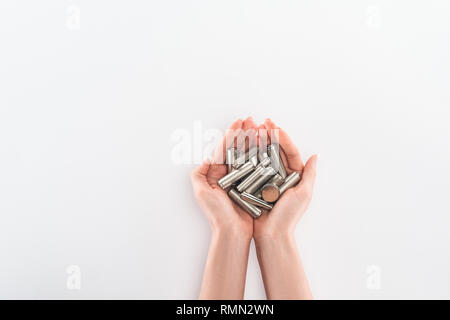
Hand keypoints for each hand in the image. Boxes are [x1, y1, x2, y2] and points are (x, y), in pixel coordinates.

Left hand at [190, 117, 258, 238]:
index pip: (224, 148)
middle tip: (252, 119)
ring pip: (247, 155)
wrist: (232, 233)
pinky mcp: (251, 187)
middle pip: (236, 148)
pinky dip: (261, 156)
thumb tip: (207, 157)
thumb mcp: (201, 192)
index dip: (231, 133)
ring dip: (253, 140)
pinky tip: (267, 145)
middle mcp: (227, 175)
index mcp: (214, 173)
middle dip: (243, 133)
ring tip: (260, 127)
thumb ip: (199, 173)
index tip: (239, 121)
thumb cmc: (217, 214)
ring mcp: (240, 180)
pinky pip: (256, 168)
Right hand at [254, 119, 317, 239]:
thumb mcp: (303, 194)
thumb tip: (315, 156)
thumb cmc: (288, 216)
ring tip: (253, 128)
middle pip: (276, 151)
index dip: (283, 137)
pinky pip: (252, 167)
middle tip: (262, 122)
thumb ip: (309, 174)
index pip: (290, 151)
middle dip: (269, 135)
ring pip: (263, 156)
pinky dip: (249, 155)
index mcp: (294, 176)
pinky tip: (244, 144)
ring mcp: (267, 180)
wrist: (272, 234)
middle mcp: (281, 176)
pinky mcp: (255, 185)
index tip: (274, 126)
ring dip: (259, 142)